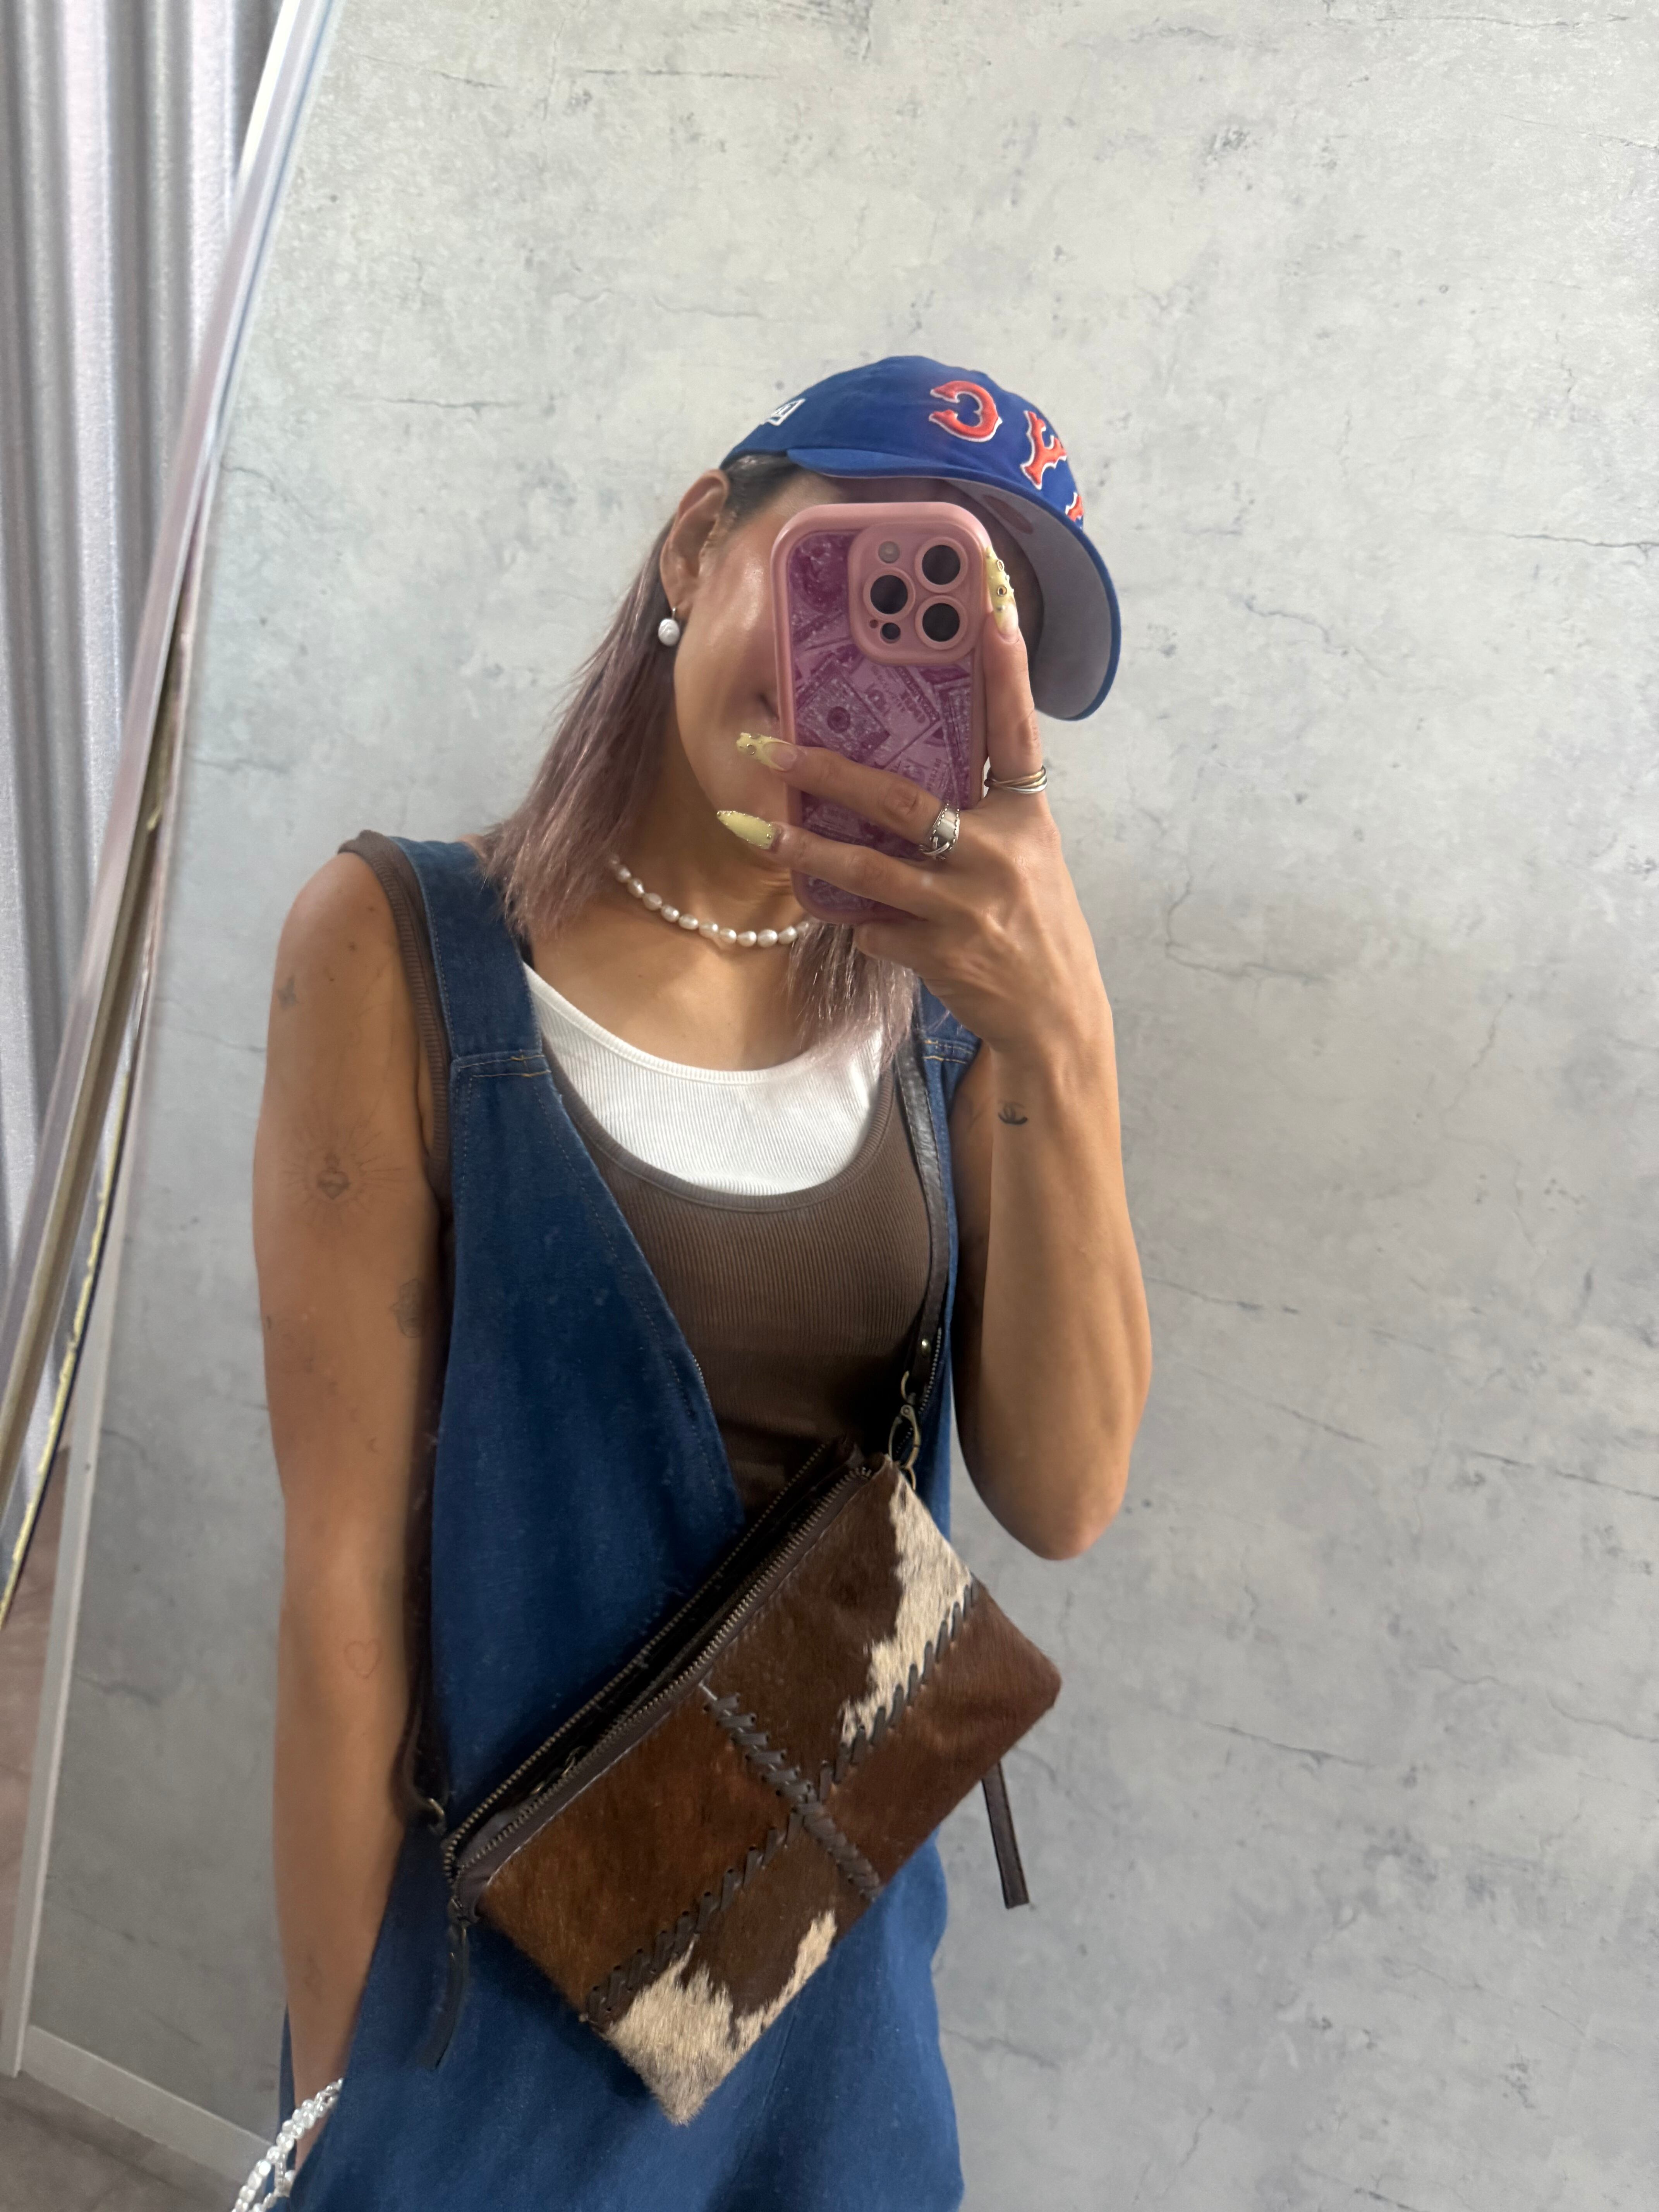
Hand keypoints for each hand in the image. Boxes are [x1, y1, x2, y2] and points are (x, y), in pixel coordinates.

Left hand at [724, 592, 1110, 1059]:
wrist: (1055, 1017)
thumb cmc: (1035, 927)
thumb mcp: (1027, 860)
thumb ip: (982, 819)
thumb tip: (909, 784)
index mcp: (1026, 820)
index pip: (1017, 733)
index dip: (1006, 673)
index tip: (988, 612)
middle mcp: (999, 854)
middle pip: (904, 799)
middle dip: (830, 771)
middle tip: (772, 745)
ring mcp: (967, 906)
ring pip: (868, 868)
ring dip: (805, 847)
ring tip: (754, 827)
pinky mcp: (940, 952)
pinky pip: (874, 928)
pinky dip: (860, 923)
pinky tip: (861, 923)